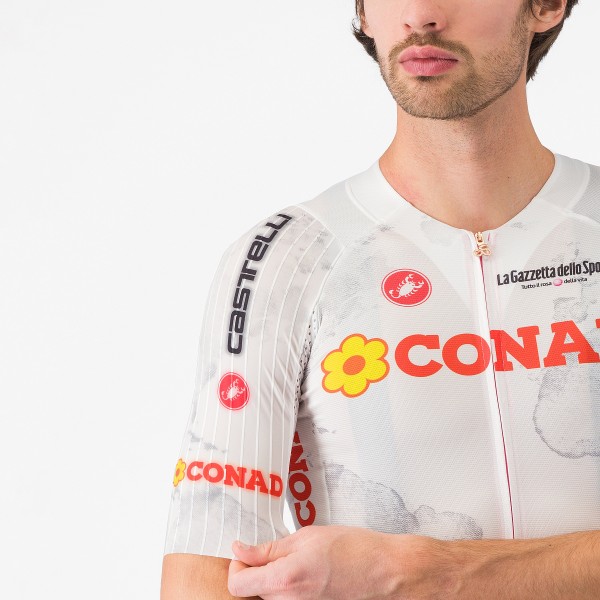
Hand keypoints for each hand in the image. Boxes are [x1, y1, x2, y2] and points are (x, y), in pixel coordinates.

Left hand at [227, 524, 436, 599]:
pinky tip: (307, 571)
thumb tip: (240, 550)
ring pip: (269, 595)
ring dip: (273, 578)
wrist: (385, 572)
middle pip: (252, 591)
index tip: (246, 550)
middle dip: (256, 569)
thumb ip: (268, 548)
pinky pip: (288, 599)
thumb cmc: (353, 550)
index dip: (237, 563)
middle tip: (274, 550)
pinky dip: (289, 586)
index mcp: (283, 580)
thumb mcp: (306, 537)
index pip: (237, 583)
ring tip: (296, 559)